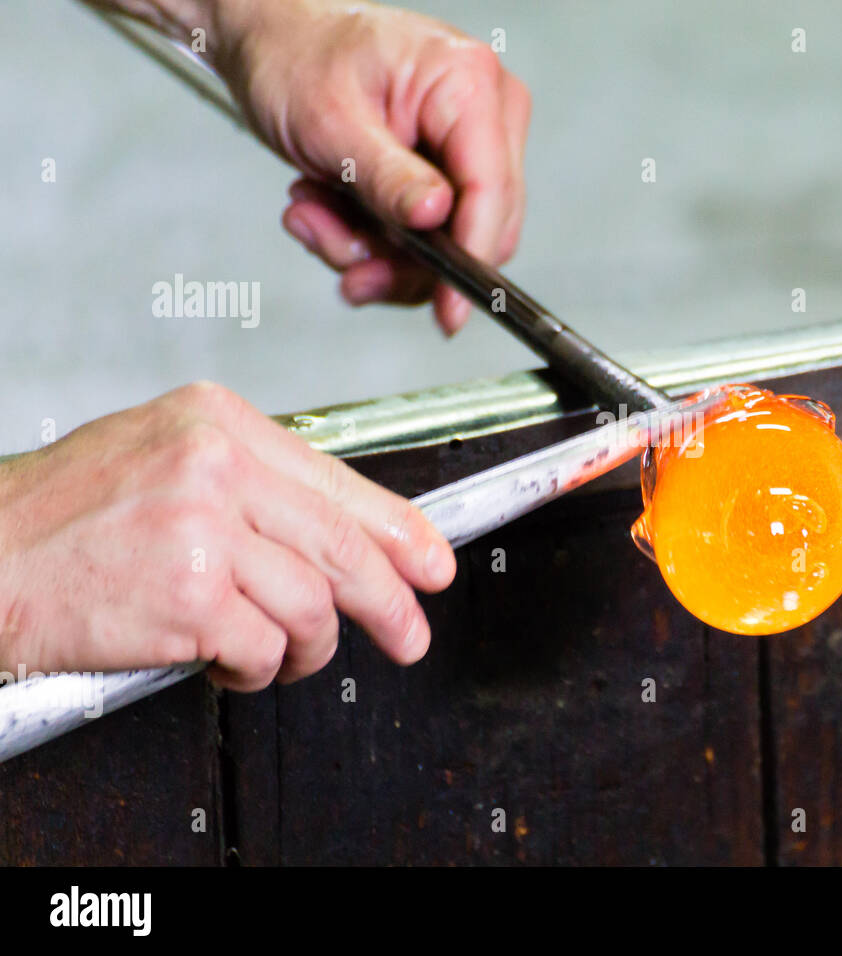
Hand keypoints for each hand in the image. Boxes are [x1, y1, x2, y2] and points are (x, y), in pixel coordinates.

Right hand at [0, 382, 454, 690]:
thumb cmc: (64, 517)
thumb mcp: (166, 462)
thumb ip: (252, 487)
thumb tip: (335, 534)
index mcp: (219, 423)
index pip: (339, 482)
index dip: (401, 532)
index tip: (432, 563)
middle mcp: (216, 465)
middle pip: (342, 545)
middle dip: (389, 603)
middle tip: (409, 635)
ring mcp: (203, 528)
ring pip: (310, 605)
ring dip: (305, 649)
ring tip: (277, 657)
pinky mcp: (188, 593)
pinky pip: (262, 647)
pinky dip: (254, 670)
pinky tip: (226, 664)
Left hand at [211, 0, 530, 333]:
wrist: (270, 39)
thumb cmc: (295, 56)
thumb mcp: (331, 123)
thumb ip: (387, 176)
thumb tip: (437, 218)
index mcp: (468, 84)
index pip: (492, 191)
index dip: (470, 259)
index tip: (447, 311)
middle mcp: (485, 113)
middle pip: (477, 229)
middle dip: (403, 259)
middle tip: (343, 259)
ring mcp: (468, 145)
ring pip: (448, 244)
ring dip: (375, 251)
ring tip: (314, 217)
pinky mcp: (448, 171)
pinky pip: (428, 237)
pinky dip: (374, 241)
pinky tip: (330, 212)